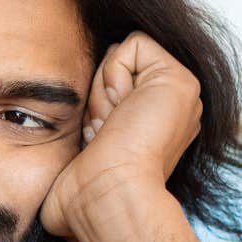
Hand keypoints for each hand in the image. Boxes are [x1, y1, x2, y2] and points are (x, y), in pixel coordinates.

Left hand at [37, 33, 234, 241]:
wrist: (107, 197)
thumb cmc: (87, 193)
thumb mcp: (84, 154)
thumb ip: (88, 130)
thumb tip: (59, 138)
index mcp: (154, 127)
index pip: (111, 85)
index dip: (95, 107)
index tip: (100, 142)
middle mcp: (173, 109)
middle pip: (115, 69)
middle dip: (98, 98)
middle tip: (106, 135)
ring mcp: (182, 93)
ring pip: (122, 56)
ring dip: (103, 92)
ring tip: (112, 128)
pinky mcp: (179, 79)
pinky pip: (134, 44)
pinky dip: (114, 74)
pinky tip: (121, 112)